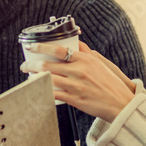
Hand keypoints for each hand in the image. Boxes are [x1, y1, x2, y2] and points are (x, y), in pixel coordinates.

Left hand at [21, 41, 135, 121]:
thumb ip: (86, 52)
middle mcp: (80, 71)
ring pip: (48, 79)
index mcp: (86, 60)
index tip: (31, 46)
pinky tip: (37, 88)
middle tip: (24, 65)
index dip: (42, 47)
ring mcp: (76, 86)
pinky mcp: (75, 99)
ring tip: (28, 77)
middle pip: (49, 65)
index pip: (59, 49)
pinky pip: (54, 94)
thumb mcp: (100, 63)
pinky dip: (43, 90)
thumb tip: (75, 41)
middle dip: (31, 65)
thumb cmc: (110, 83)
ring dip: (34, 78)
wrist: (121, 104)